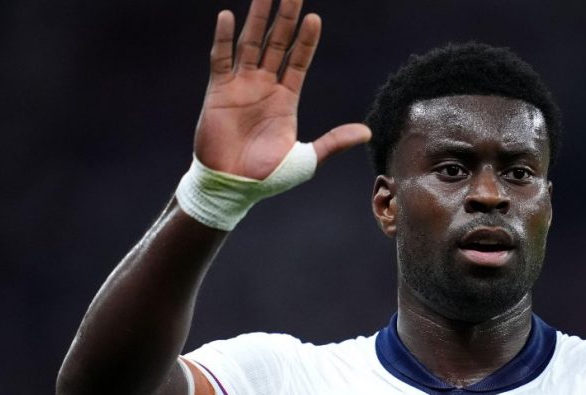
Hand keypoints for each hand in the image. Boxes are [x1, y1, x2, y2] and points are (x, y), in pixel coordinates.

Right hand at [194, 0, 370, 177]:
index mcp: (286, 99)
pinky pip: (221, 58)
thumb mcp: (307, 159)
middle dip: (285, 18)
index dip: (307, 40)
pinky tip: (229, 16)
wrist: (233, 187)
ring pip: (250, 43)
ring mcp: (241, 85)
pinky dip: (224, 38)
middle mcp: (264, 86)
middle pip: (277, 43)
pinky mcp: (219, 90)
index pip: (298, 61)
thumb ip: (334, 141)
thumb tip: (367, 132)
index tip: (315, 18)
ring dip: (257, 18)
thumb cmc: (268, 177)